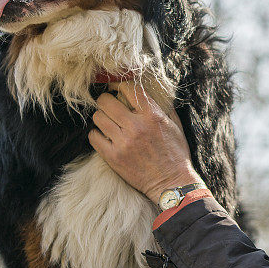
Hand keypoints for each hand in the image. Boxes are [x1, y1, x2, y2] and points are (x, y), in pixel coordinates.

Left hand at [88, 82, 202, 204]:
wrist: (171, 183)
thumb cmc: (175, 153)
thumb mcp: (175, 125)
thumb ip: (162, 106)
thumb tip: (147, 91)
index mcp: (153, 115)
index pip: (128, 88)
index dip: (118, 85)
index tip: (116, 88)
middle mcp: (136, 126)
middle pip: (106, 101)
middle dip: (106, 100)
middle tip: (109, 105)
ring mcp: (123, 142)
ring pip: (97, 117)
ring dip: (101, 117)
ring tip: (108, 122)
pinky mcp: (113, 157)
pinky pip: (93, 137)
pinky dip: (97, 134)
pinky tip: (105, 136)